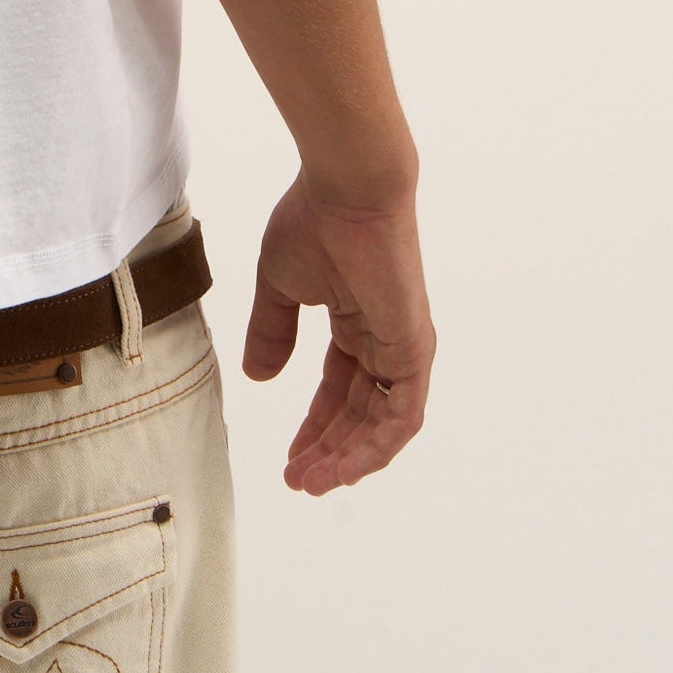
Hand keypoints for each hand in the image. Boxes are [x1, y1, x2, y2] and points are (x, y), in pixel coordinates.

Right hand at [243, 173, 434, 493]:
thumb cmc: (314, 222)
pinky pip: (402, 416)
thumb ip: (272, 332)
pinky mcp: (413, 351)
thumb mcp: (281, 285)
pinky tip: (343, 467)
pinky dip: (375, 448)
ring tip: (313, 482)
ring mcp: (403, 347)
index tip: (289, 458)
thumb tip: (258, 379)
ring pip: (382, 424)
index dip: (315, 425)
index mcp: (357, 322)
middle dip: (329, 449)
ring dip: (349, 459)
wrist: (347, 189)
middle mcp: (385, 340)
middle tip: (297, 481)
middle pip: (360, 413)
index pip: (339, 389)